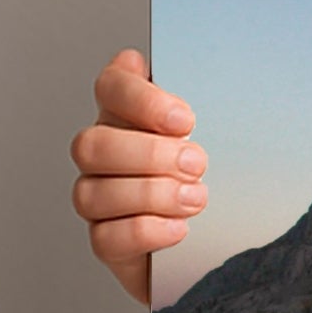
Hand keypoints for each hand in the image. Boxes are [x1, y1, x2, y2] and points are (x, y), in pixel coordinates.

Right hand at [70, 48, 204, 304]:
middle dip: (149, 154)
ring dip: (151, 195)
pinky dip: (146, 231)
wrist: (220, 230)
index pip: (111, 87)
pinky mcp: (107, 241)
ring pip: (92, 193)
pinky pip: (106, 238)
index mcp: (126, 116)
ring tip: (195, 198)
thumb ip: (195, 103)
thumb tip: (176, 71)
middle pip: (91, 145)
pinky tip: (179, 228)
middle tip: (196, 163)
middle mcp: (103, 154)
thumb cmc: (212, 169)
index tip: (185, 120)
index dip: (140, 98)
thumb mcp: (217, 130)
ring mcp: (98, 199)